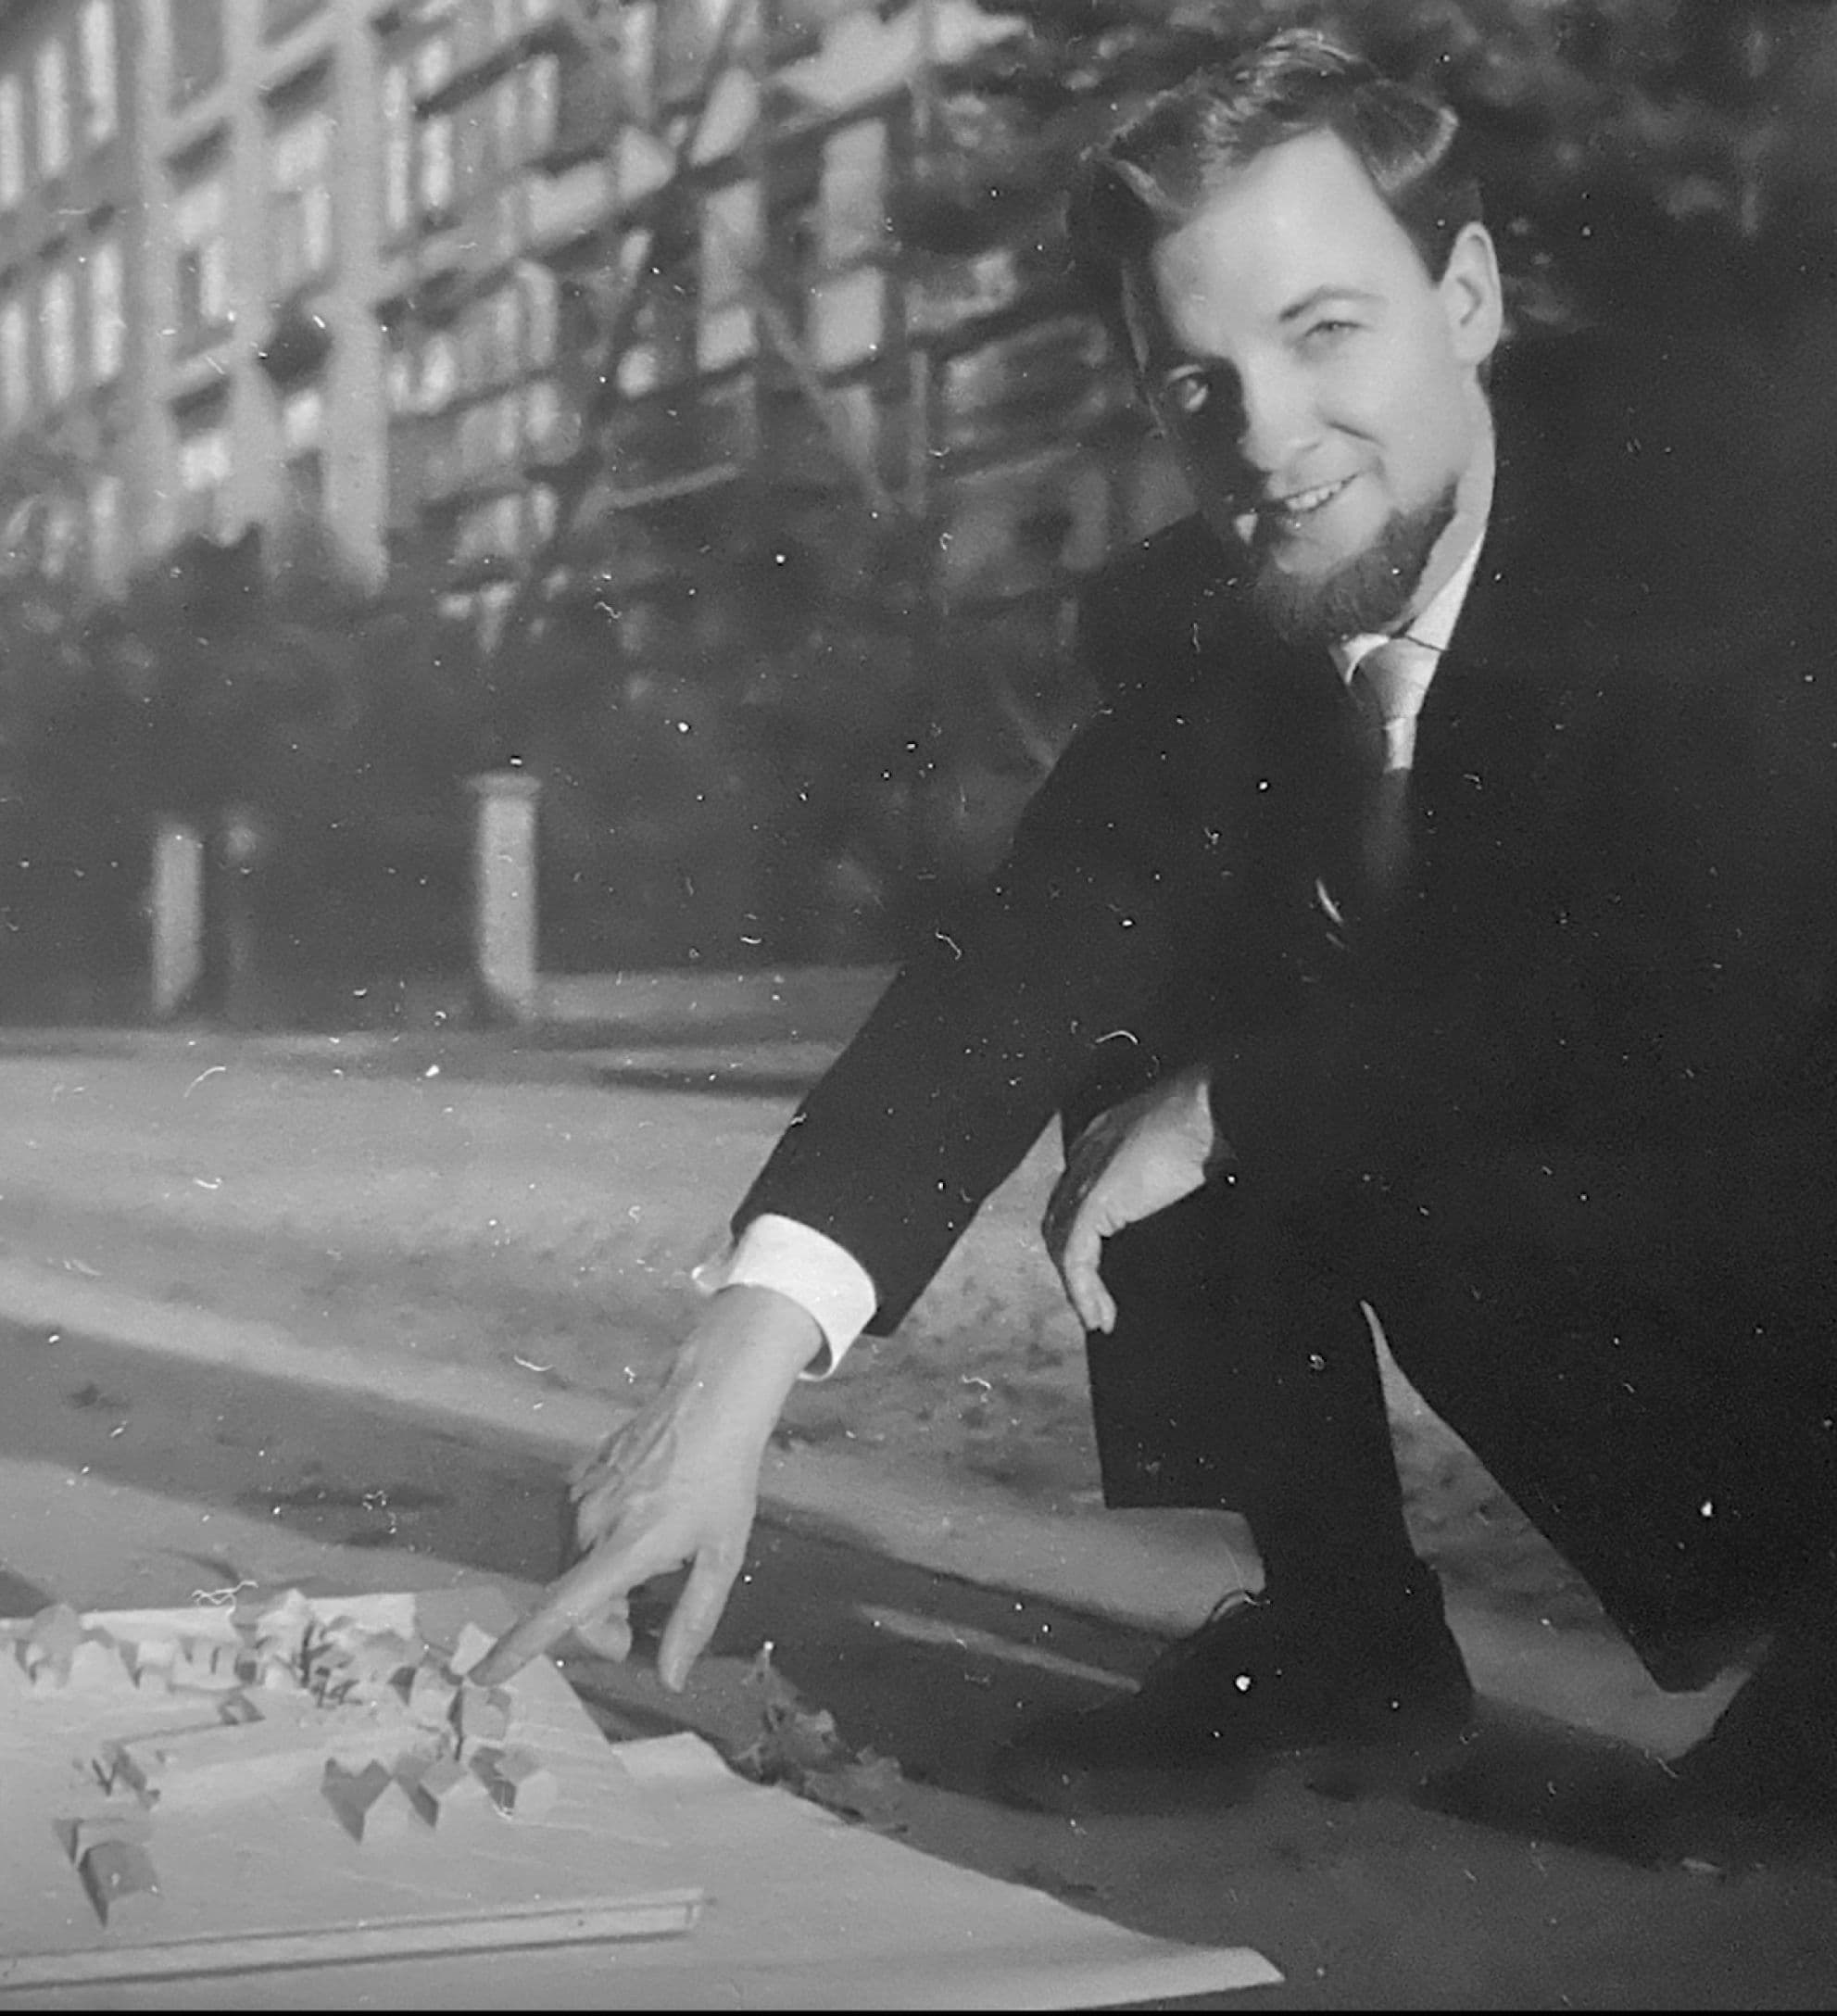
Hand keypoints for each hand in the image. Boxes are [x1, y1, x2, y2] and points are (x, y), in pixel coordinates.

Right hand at [470, 1285, 821, 1691]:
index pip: (560, 1610)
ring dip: (600, 1586)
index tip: (482, 1673)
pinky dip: (599, 1549)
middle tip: (636, 1629)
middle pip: (572, 1602)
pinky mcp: (579, 1477)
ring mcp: (581, 1497)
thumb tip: (670, 1679)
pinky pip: (578, 1532)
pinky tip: (639, 1527)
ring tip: (652, 1566)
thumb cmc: (723, 1482)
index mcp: (625, 1549)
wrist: (709, 1404)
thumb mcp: (722, 1557)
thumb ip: (693, 1621)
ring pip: (574, 1567)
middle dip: (601, 1626)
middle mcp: (591, 1524)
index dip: (518, 1647)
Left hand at [1042, 1065, 1221, 1332]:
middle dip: (1075, 1267)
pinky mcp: (1097, 1197)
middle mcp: (1087, 1155)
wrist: (1215, 1103)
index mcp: (1104, 1141)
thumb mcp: (1188, 1156)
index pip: (1078, 1197)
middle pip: (1062, 1221)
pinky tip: (1099, 1314)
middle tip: (1096, 1306)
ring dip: (1079, 1286)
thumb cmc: (1216, 1122)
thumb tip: (1196, 1203)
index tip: (1102, 1272)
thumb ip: (1173, 1180)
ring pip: (1064, 1242)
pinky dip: (1083, 1288)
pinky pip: (1076, 1253)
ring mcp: (1088, 1175)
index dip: (1084, 1238)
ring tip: (1100, 1318)